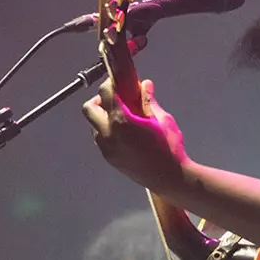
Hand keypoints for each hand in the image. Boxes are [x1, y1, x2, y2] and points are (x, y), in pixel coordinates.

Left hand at [82, 78, 188, 193]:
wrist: (170, 179)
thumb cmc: (170, 149)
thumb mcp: (162, 120)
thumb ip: (149, 102)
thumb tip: (144, 85)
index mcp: (122, 121)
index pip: (105, 93)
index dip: (111, 83)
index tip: (118, 81)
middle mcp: (109, 134)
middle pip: (89, 109)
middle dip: (100, 100)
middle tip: (116, 99)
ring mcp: (107, 148)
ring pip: (93, 125)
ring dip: (103, 117)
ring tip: (123, 117)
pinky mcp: (109, 159)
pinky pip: (101, 139)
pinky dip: (107, 131)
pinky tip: (125, 133)